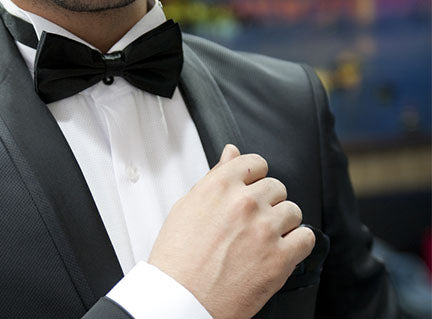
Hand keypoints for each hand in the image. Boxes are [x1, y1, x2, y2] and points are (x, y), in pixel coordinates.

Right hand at [149, 144, 315, 317]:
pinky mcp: (280, 258)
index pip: (255, 162)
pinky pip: (306, 238)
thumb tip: (231, 153)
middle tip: (251, 222)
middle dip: (267, 202)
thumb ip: (214, 176)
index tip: (254, 186)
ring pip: (293, 211)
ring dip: (282, 223)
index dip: (256, 176)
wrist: (180, 300)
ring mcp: (264, 229)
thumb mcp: (187, 207)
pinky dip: (297, 244)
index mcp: (219, 187)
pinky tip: (279, 250)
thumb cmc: (178, 259)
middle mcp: (244, 203)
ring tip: (262, 239)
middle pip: (276, 187)